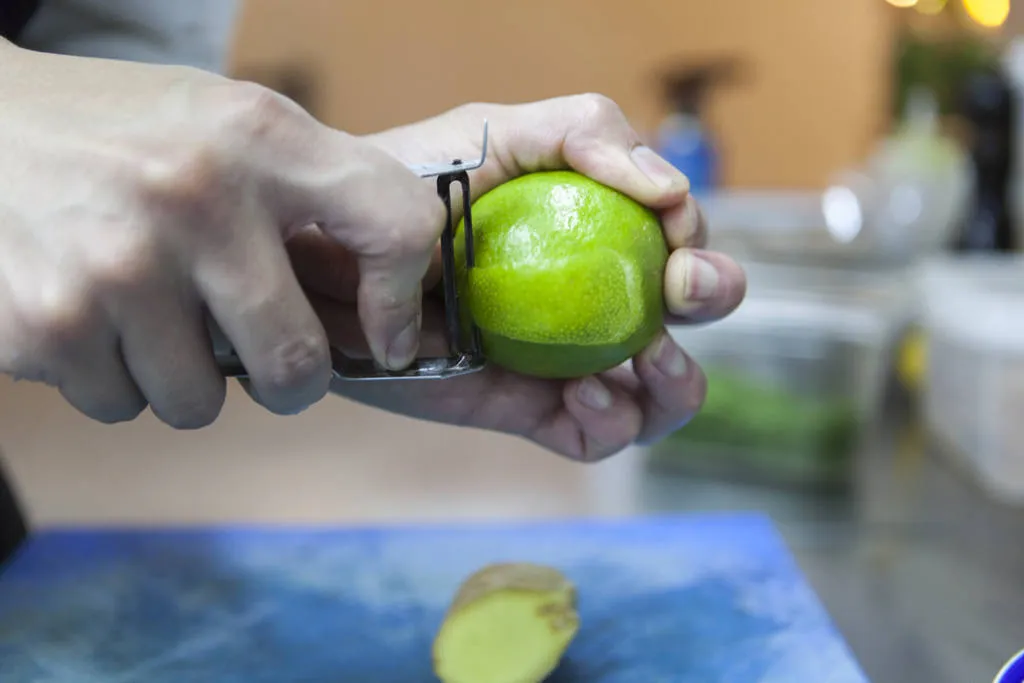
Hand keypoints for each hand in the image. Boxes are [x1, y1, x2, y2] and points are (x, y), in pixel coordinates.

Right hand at [0, 41, 447, 426]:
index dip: (401, 300)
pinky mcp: (46, 322)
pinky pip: (119, 405)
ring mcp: (116, 267)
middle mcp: (194, 200)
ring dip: (184, 376)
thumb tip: (389, 311)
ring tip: (153, 309)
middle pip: (295, 366)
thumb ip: (318, 195)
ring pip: (198, 404)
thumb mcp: (233, 126)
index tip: (388, 336)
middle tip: (261, 354)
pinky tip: (94, 311)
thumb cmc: (127, 137)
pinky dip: (113, 377)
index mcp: (259, 139)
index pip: (394, 224)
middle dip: (284, 380)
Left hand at [287, 94, 746, 460]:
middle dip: (710, 298)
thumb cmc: (404, 185)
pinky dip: (612, 422)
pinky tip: (585, 393)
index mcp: (595, 229)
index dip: (697, 245)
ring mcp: (563, 359)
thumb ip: (584, 131)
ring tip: (648, 358)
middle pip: (687, 312)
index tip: (673, 243)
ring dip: (677, 382)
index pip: (678, 242)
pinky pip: (597, 437)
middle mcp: (591, 296)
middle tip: (680, 292)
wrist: (328, 260)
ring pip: (659, 392)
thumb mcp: (493, 134)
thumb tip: (671, 190)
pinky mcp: (527, 410)